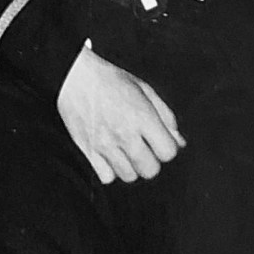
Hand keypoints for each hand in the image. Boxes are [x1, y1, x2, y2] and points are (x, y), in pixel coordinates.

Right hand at [57, 43, 183, 184]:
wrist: (75, 76)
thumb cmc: (110, 79)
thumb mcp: (145, 90)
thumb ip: (166, 116)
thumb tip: (179, 141)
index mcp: (142, 116)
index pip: (168, 152)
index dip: (166, 148)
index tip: (159, 142)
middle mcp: (125, 133)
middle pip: (150, 170)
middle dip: (150, 160)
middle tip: (143, 148)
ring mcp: (105, 144)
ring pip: (129, 176)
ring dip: (131, 166)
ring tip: (124, 150)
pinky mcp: (87, 150)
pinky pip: (106, 177)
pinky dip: (110, 170)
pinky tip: (109, 156)